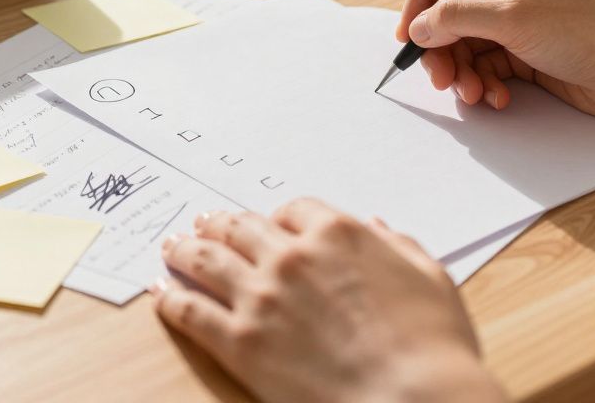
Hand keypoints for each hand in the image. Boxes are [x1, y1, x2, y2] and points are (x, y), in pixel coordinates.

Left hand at [151, 199, 503, 402]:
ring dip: (186, 249)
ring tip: (172, 246)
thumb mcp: (430, 278)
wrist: (414, 399)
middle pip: (242, 227)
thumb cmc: (433, 346)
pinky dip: (170, 298)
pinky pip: (190, 311)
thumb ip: (397, 246)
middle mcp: (293, 256)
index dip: (280, 217)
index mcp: (340, 234)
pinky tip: (161, 292)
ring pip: (207, 260)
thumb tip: (377, 228)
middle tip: (204, 223)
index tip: (271, 224)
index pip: (296, 210)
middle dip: (221, 224)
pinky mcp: (240, 342)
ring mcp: (261, 298)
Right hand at [396, 0, 594, 119]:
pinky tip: (497, 98)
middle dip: (441, 46)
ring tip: (473, 94)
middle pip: (450, 9)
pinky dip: (485, 82)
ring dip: (463, 70)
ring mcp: (519, 16)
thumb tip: (419, 27)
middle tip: (439, 78)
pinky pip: (487, 63)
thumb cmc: (589, 32)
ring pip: (466, 41)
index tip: (410, 33)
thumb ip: (456, 17)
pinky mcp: (527, 49)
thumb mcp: (513, 19)